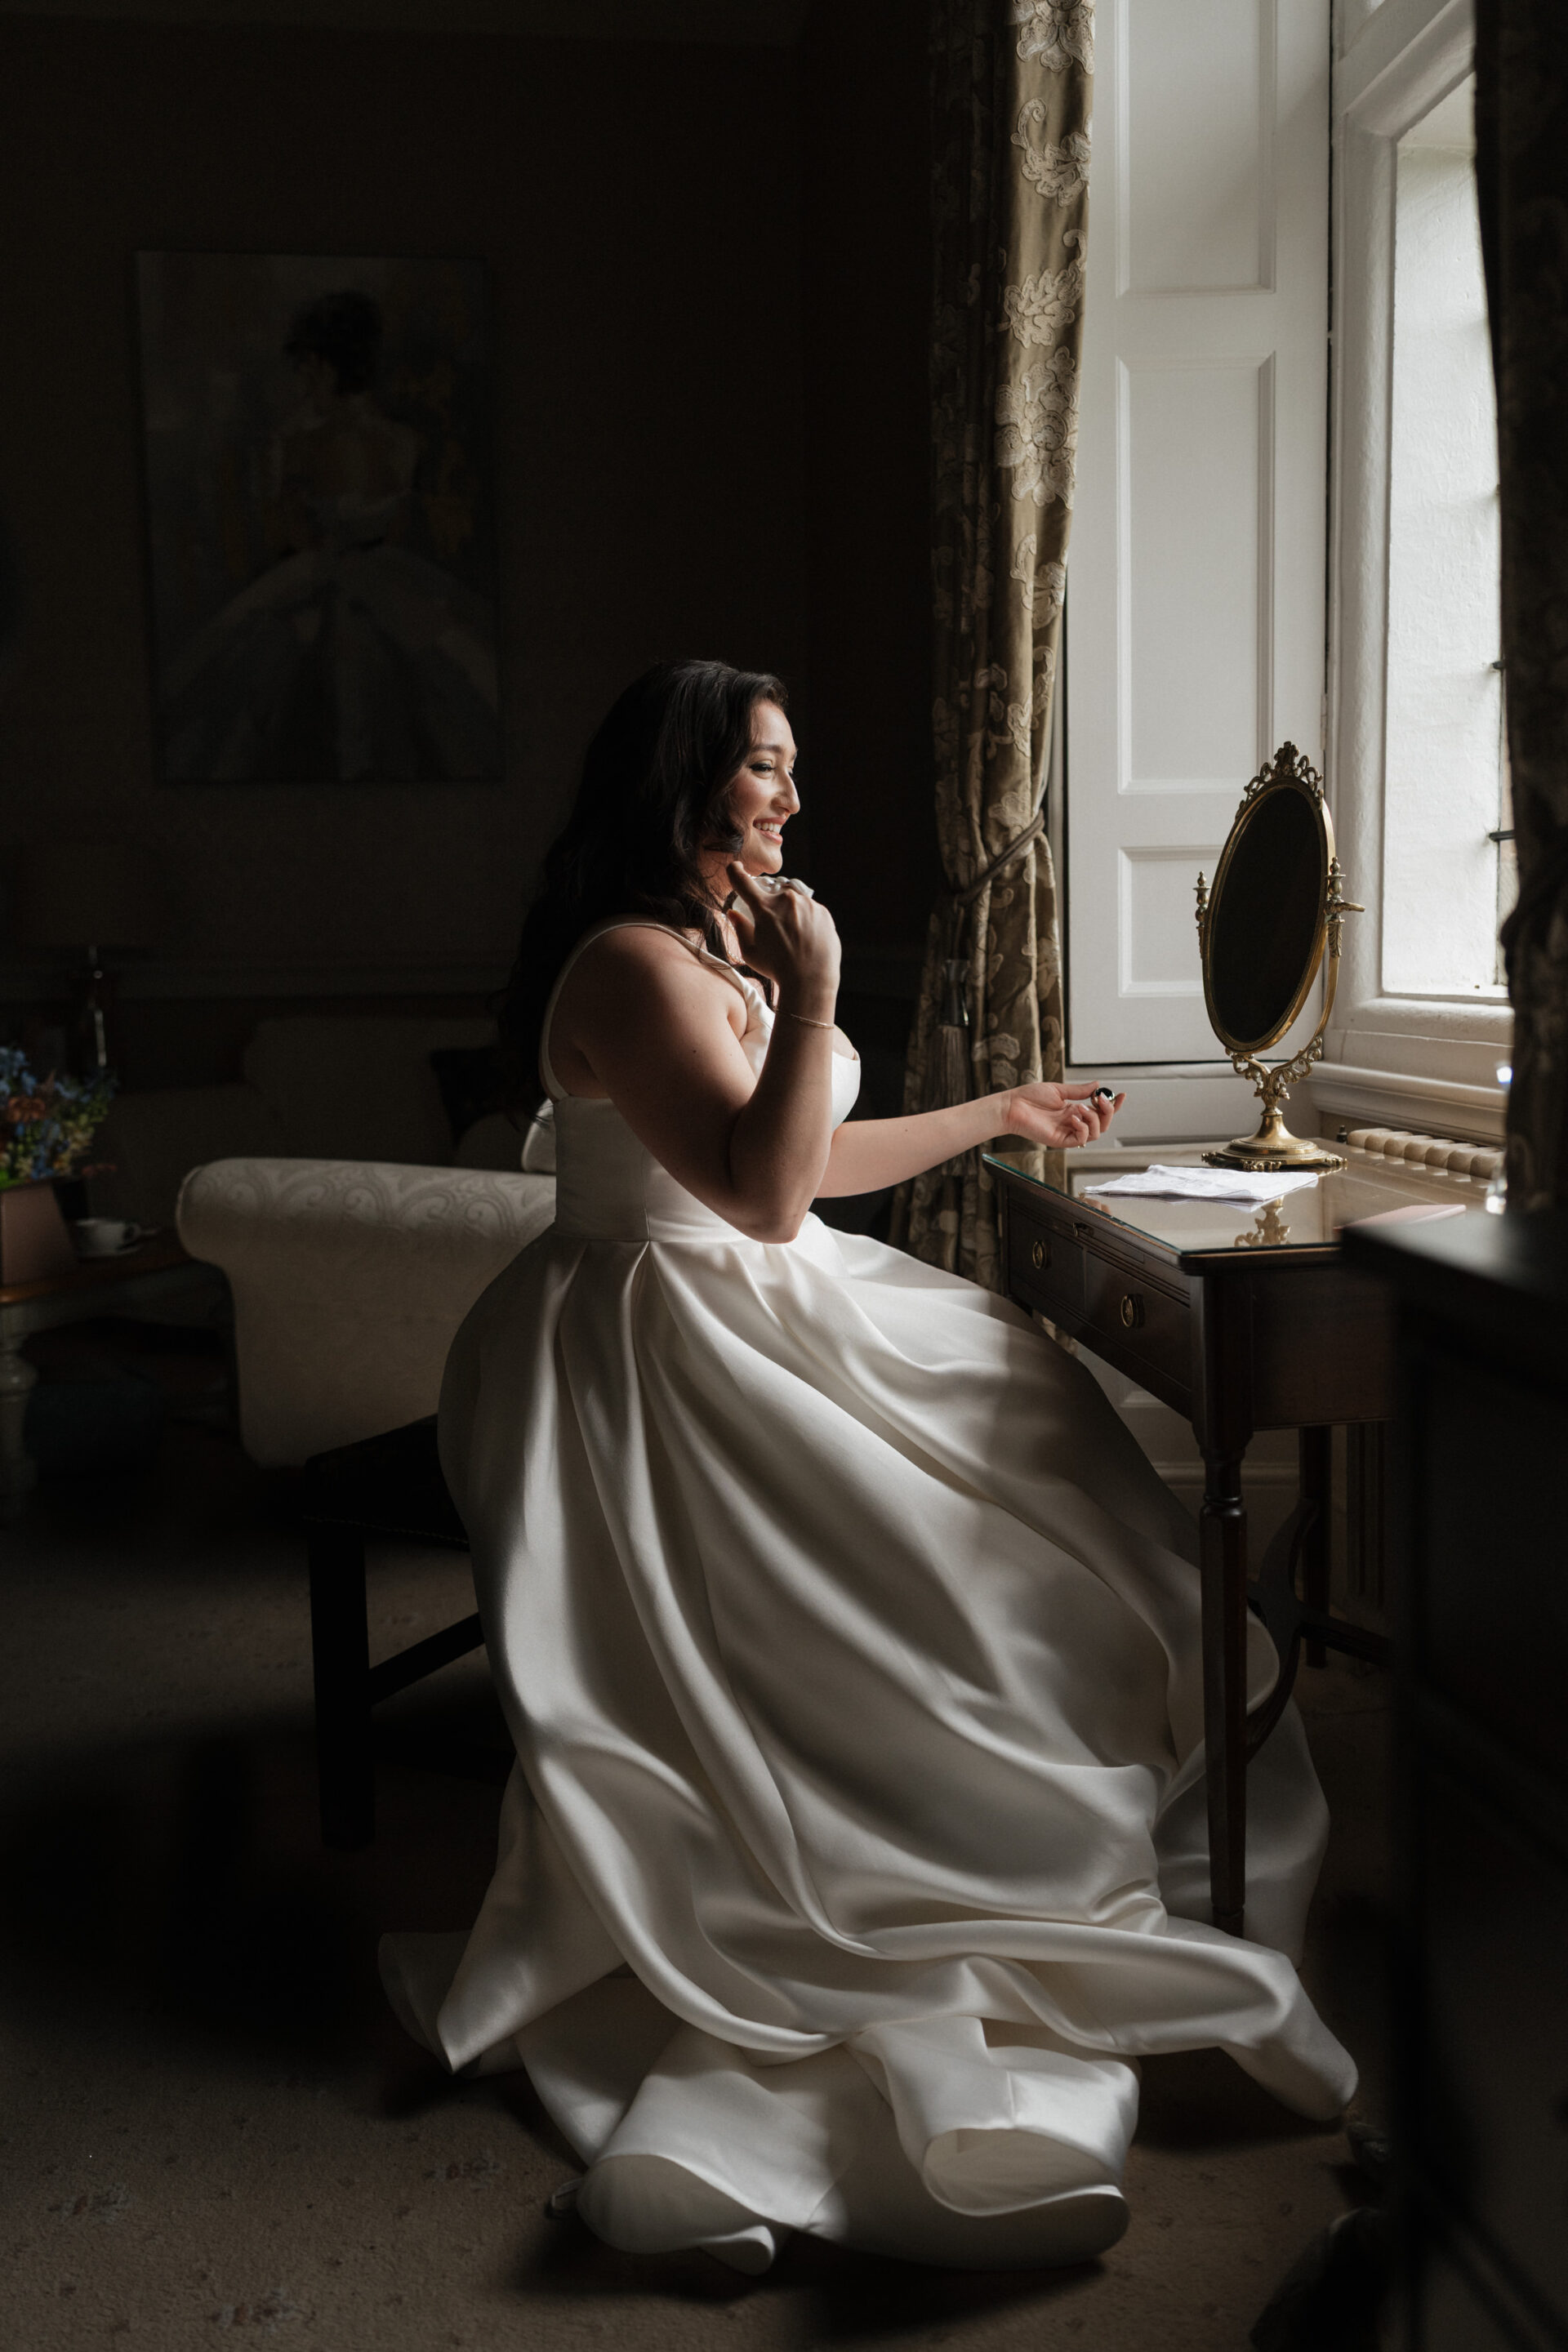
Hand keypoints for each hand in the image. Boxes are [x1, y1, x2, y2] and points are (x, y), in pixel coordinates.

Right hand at [726, 863, 840, 1008]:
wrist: (811, 980)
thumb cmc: (777, 969)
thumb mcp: (750, 952)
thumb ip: (740, 928)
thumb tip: (733, 913)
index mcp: (764, 908)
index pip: (743, 881)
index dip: (735, 872)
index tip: (736, 867)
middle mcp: (786, 900)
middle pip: (773, 895)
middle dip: (771, 907)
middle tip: (775, 931)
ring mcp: (807, 904)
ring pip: (793, 901)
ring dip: (790, 913)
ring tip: (793, 938)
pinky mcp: (823, 911)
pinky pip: (810, 909)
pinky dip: (806, 920)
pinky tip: (806, 939)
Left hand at [1002, 1081, 1124, 1149]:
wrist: (1013, 1106)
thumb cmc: (1029, 1097)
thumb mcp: (1058, 1090)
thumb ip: (1079, 1090)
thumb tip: (1097, 1085)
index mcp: (1074, 1110)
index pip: (1099, 1111)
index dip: (1113, 1105)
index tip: (1121, 1095)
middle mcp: (1073, 1122)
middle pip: (1102, 1124)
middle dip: (1107, 1112)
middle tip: (1102, 1100)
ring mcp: (1068, 1132)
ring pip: (1095, 1133)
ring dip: (1093, 1118)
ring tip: (1080, 1107)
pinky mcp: (1061, 1140)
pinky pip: (1081, 1140)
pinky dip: (1083, 1128)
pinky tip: (1074, 1117)